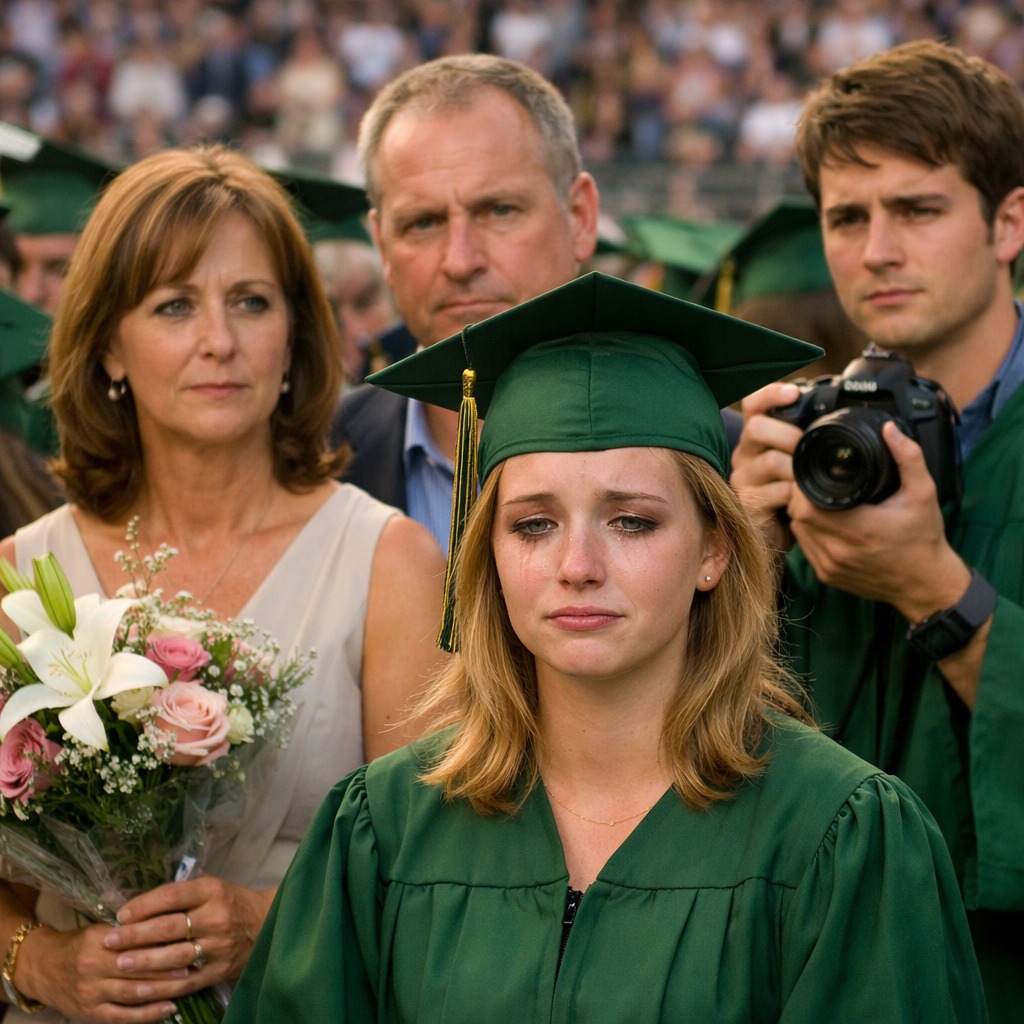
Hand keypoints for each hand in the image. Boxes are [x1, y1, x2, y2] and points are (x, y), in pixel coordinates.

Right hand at [15, 921, 181, 1023]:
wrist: (44, 969)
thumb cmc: (81, 944)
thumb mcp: (101, 929)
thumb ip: (130, 930)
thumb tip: (169, 923)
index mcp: (99, 941)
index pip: (135, 940)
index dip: (160, 940)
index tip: (186, 937)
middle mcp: (93, 968)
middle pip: (136, 967)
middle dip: (167, 965)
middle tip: (193, 961)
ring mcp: (91, 993)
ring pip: (133, 993)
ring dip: (162, 989)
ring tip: (187, 984)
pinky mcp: (91, 1013)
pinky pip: (123, 1016)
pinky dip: (147, 1014)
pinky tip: (168, 1008)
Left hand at [108, 875, 275, 990]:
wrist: (267, 924)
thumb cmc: (231, 902)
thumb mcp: (212, 887)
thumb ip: (182, 894)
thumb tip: (138, 904)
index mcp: (212, 890)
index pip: (172, 895)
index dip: (144, 905)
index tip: (121, 914)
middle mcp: (216, 917)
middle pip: (169, 927)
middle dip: (136, 935)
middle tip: (110, 940)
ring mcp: (218, 946)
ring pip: (175, 957)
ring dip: (144, 961)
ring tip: (119, 964)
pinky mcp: (219, 970)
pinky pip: (186, 982)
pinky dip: (161, 988)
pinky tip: (140, 989)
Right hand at [730, 381, 802, 550]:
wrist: (779, 535)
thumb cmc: (793, 494)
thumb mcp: (799, 462)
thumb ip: (807, 440)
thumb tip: (846, 419)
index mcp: (757, 438)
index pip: (753, 404)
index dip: (771, 394)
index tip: (795, 393)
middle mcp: (744, 454)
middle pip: (756, 427)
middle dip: (789, 434)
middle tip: (808, 447)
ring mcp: (743, 479)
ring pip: (770, 460)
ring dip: (798, 468)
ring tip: (810, 478)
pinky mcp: (748, 503)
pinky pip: (775, 492)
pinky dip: (795, 494)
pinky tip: (803, 499)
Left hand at [787, 422, 969, 617]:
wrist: (926, 585)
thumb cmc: (924, 539)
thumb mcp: (923, 494)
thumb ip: (908, 458)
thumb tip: (888, 430)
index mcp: (860, 529)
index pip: (808, 505)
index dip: (804, 487)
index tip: (814, 473)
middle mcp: (840, 551)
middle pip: (798, 516)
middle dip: (801, 496)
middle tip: (814, 482)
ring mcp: (830, 566)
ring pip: (798, 532)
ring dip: (802, 514)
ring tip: (817, 498)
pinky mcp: (827, 576)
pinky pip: (805, 548)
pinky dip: (808, 532)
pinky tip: (821, 521)